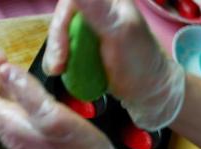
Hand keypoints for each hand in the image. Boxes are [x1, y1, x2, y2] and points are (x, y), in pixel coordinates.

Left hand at [0, 52, 145, 148]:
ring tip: (16, 70)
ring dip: (2, 86)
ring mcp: (18, 136)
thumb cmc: (75, 148)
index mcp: (8, 124)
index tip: (2, 57)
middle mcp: (7, 132)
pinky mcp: (29, 138)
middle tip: (6, 60)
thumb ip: (28, 92)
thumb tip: (3, 69)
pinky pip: (11, 114)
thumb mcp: (53, 115)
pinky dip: (13, 97)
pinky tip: (29, 91)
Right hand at [43, 0, 184, 130]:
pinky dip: (57, 60)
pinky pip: (61, 47)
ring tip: (60, 71)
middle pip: (61, 18)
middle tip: (59, 67)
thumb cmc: (138, 60)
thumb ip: (98, 9)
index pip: (70, 2)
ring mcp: (88, 27)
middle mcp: (95, 8)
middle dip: (56, 43)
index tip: (62, 50)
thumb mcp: (119, 32)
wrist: (145, 89)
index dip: (60, 23)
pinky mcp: (82, 44)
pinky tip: (62, 71)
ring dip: (54, 54)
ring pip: (58, 34)